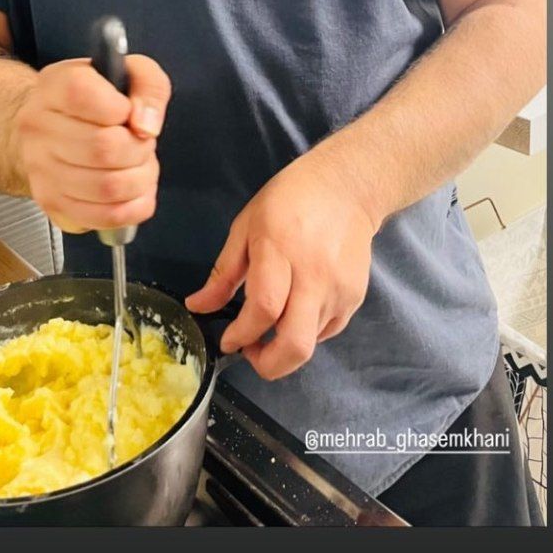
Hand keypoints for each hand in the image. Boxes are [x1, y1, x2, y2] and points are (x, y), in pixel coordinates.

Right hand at [13, 54, 171, 235]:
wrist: (54, 127)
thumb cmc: (96, 99)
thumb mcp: (128, 72)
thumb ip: (148, 86)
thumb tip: (146, 125)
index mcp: (54, 86)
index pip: (82, 95)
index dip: (120, 107)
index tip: (127, 111)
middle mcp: (38, 127)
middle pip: (103, 148)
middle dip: (138, 148)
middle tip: (140, 142)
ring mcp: (41, 169)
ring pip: (108, 187)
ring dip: (140, 178)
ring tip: (138, 165)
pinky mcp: (52, 203)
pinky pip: (106, 217)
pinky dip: (134, 206)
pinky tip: (134, 189)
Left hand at [185, 152, 375, 378]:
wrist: (347, 187)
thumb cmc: (289, 201)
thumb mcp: (246, 227)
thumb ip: (223, 273)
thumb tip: (196, 307)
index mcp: (280, 251)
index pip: (264, 309)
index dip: (241, 335)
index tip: (228, 340)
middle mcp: (315, 277)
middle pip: (294, 345)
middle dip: (268, 364)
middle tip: (251, 351)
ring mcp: (339, 291)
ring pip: (310, 343)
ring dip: (284, 346)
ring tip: (271, 323)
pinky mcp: (355, 297)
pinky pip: (326, 332)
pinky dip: (305, 333)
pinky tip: (295, 311)